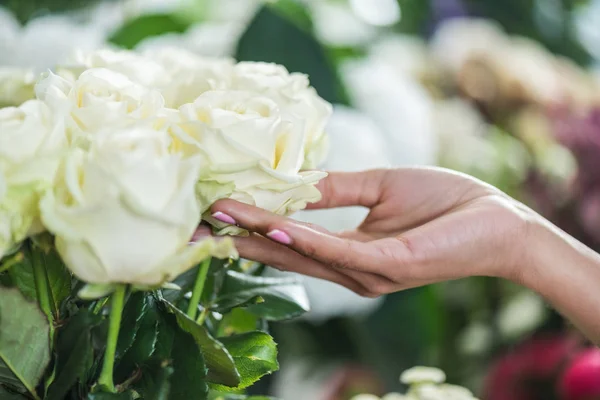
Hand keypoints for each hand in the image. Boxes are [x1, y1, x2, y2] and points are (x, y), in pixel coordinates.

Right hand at [210, 167, 536, 296]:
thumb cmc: (446, 202)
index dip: (254, 227)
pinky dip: (302, 239)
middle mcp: (354, 271)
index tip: (218, 211)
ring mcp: (369, 272)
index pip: (293, 241)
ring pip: (305, 252)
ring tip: (223, 217)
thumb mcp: (382, 187)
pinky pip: (337, 250)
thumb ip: (338, 189)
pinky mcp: (388, 264)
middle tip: (199, 225)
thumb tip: (294, 181)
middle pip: (288, 253)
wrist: (498, 219)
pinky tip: (273, 226)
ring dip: (261, 234)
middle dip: (242, 238)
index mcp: (352, 252)